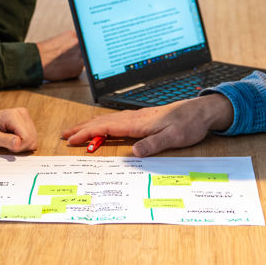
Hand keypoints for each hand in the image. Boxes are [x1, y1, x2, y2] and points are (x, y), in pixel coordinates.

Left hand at [0, 108, 38, 152]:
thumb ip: (4, 140)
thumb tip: (18, 143)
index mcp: (12, 116)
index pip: (27, 138)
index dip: (18, 147)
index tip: (5, 146)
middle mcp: (21, 113)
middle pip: (32, 138)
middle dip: (20, 146)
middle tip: (6, 143)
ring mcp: (24, 115)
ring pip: (33, 138)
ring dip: (21, 144)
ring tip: (7, 140)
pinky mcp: (25, 119)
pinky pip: (31, 136)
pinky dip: (22, 141)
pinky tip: (12, 138)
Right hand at [36, 29, 82, 80]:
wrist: (36, 61)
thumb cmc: (44, 51)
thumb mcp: (58, 40)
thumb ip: (70, 42)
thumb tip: (78, 48)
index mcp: (73, 35)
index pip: (82, 40)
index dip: (78, 46)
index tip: (74, 49)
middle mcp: (78, 44)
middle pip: (85, 50)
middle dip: (79, 54)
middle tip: (67, 57)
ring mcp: (79, 57)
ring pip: (82, 60)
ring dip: (76, 62)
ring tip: (63, 63)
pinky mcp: (78, 69)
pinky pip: (78, 70)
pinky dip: (73, 71)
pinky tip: (63, 69)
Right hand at [61, 93, 234, 156]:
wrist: (201, 111)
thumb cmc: (189, 124)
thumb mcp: (174, 137)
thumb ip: (154, 144)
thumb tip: (134, 153)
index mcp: (138, 123)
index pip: (106, 127)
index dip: (87, 134)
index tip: (71, 140)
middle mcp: (135, 118)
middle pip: (102, 121)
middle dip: (82, 128)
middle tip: (64, 135)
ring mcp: (138, 117)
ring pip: (108, 120)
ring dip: (91, 126)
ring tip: (77, 131)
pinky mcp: (143, 119)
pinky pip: (117, 121)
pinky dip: (103, 125)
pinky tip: (103, 128)